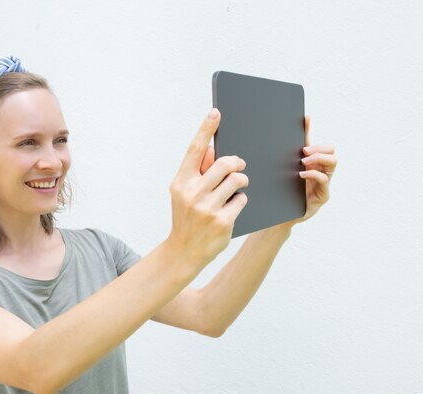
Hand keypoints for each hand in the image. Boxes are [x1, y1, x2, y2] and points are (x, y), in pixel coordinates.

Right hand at [167, 109, 248, 265]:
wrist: (184, 251)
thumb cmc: (187, 217)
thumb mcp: (184, 194)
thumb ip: (197, 172)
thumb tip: (208, 148)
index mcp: (181, 183)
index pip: (194, 151)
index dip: (205, 129)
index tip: (216, 112)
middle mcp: (192, 193)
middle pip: (224, 164)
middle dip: (237, 163)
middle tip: (240, 166)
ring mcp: (207, 208)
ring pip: (237, 181)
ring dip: (241, 182)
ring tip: (237, 188)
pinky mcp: (222, 221)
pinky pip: (242, 200)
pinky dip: (241, 201)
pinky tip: (233, 208)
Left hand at [293, 116, 336, 223]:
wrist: (283, 214)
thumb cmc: (287, 190)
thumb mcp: (289, 168)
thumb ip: (295, 148)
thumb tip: (298, 124)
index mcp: (316, 164)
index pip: (325, 146)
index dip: (316, 137)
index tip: (304, 134)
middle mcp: (323, 171)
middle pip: (332, 151)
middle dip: (319, 148)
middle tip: (303, 152)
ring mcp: (324, 183)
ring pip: (333, 163)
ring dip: (318, 158)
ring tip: (303, 162)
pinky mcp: (322, 195)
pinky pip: (324, 180)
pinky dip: (313, 174)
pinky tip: (301, 174)